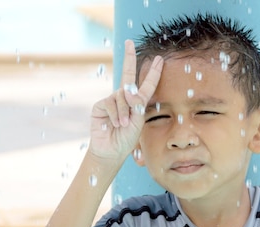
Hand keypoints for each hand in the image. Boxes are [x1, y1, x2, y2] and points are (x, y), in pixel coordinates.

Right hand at [89, 40, 162, 162]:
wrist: (111, 151)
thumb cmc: (126, 139)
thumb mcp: (138, 122)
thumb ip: (136, 105)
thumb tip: (127, 90)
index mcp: (137, 103)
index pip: (146, 85)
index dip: (153, 73)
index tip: (159, 59)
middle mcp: (124, 98)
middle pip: (127, 74)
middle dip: (128, 57)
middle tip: (129, 42)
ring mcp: (111, 100)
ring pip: (122, 96)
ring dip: (125, 111)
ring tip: (124, 125)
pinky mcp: (101, 105)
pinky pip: (111, 103)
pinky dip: (116, 114)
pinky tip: (115, 124)